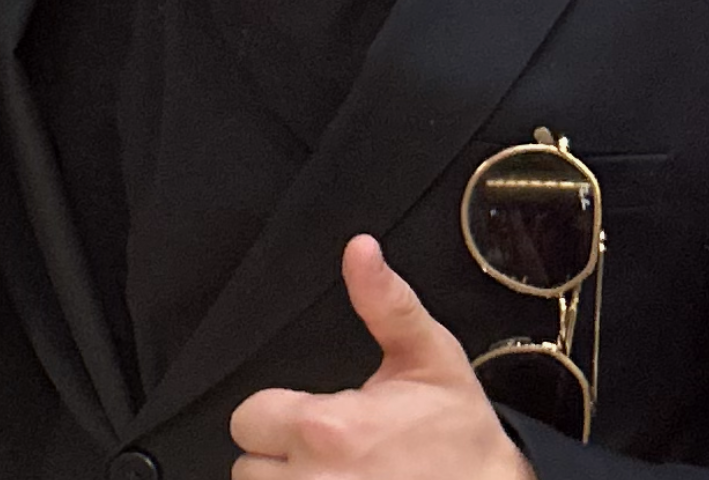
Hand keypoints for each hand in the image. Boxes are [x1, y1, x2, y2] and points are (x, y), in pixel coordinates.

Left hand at [230, 234, 534, 477]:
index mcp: (327, 429)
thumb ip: (384, 300)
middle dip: (279, 455)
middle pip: (248, 468)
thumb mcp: (427, 353)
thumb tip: (360, 251)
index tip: (309, 417)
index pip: (248, 418)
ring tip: (332, 475)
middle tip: (325, 449)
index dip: (275, 412)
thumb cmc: (460, 432)